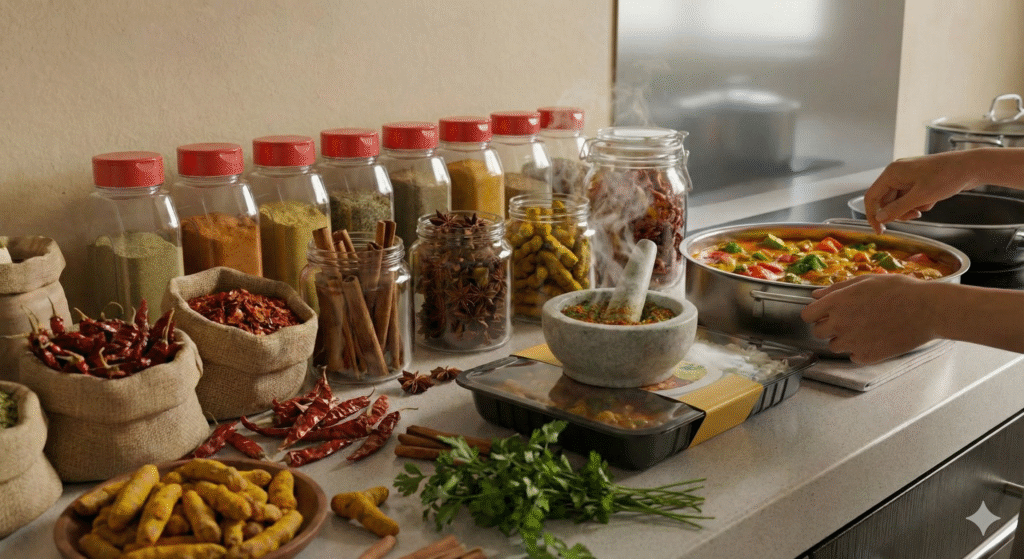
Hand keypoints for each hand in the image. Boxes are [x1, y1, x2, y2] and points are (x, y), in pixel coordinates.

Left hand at [800, 275, 939, 363]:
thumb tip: (816, 295)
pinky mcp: (867, 356)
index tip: (824, 313)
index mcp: (837, 303)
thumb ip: (837, 289)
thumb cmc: (900, 290)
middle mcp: (840, 323)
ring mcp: (853, 342)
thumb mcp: (866, 281)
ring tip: (865, 328)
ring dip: (844, 339)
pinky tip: (875, 338)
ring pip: (834, 346)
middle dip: (828, 327)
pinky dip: (860, 350)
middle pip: (817, 332)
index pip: (807, 315)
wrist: (928, 310)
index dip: (815, 314)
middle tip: (848, 320)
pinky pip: (853, 356)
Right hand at [862, 151, 980, 233]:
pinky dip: (919, 203)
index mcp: (892, 173)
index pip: (871, 197)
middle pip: (886, 201)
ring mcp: (908, 177)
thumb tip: (879, 219)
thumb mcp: (920, 197)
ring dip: (910, 209)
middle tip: (914, 217)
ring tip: (926, 206)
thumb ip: (897, 209)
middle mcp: (897, 174)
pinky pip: (910, 198)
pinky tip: (932, 199)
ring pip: (899, 201)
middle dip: (899, 212)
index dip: (873, 215)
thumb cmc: (947, 177)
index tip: (880, 231)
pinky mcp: (918, 181)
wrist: (972, 166)